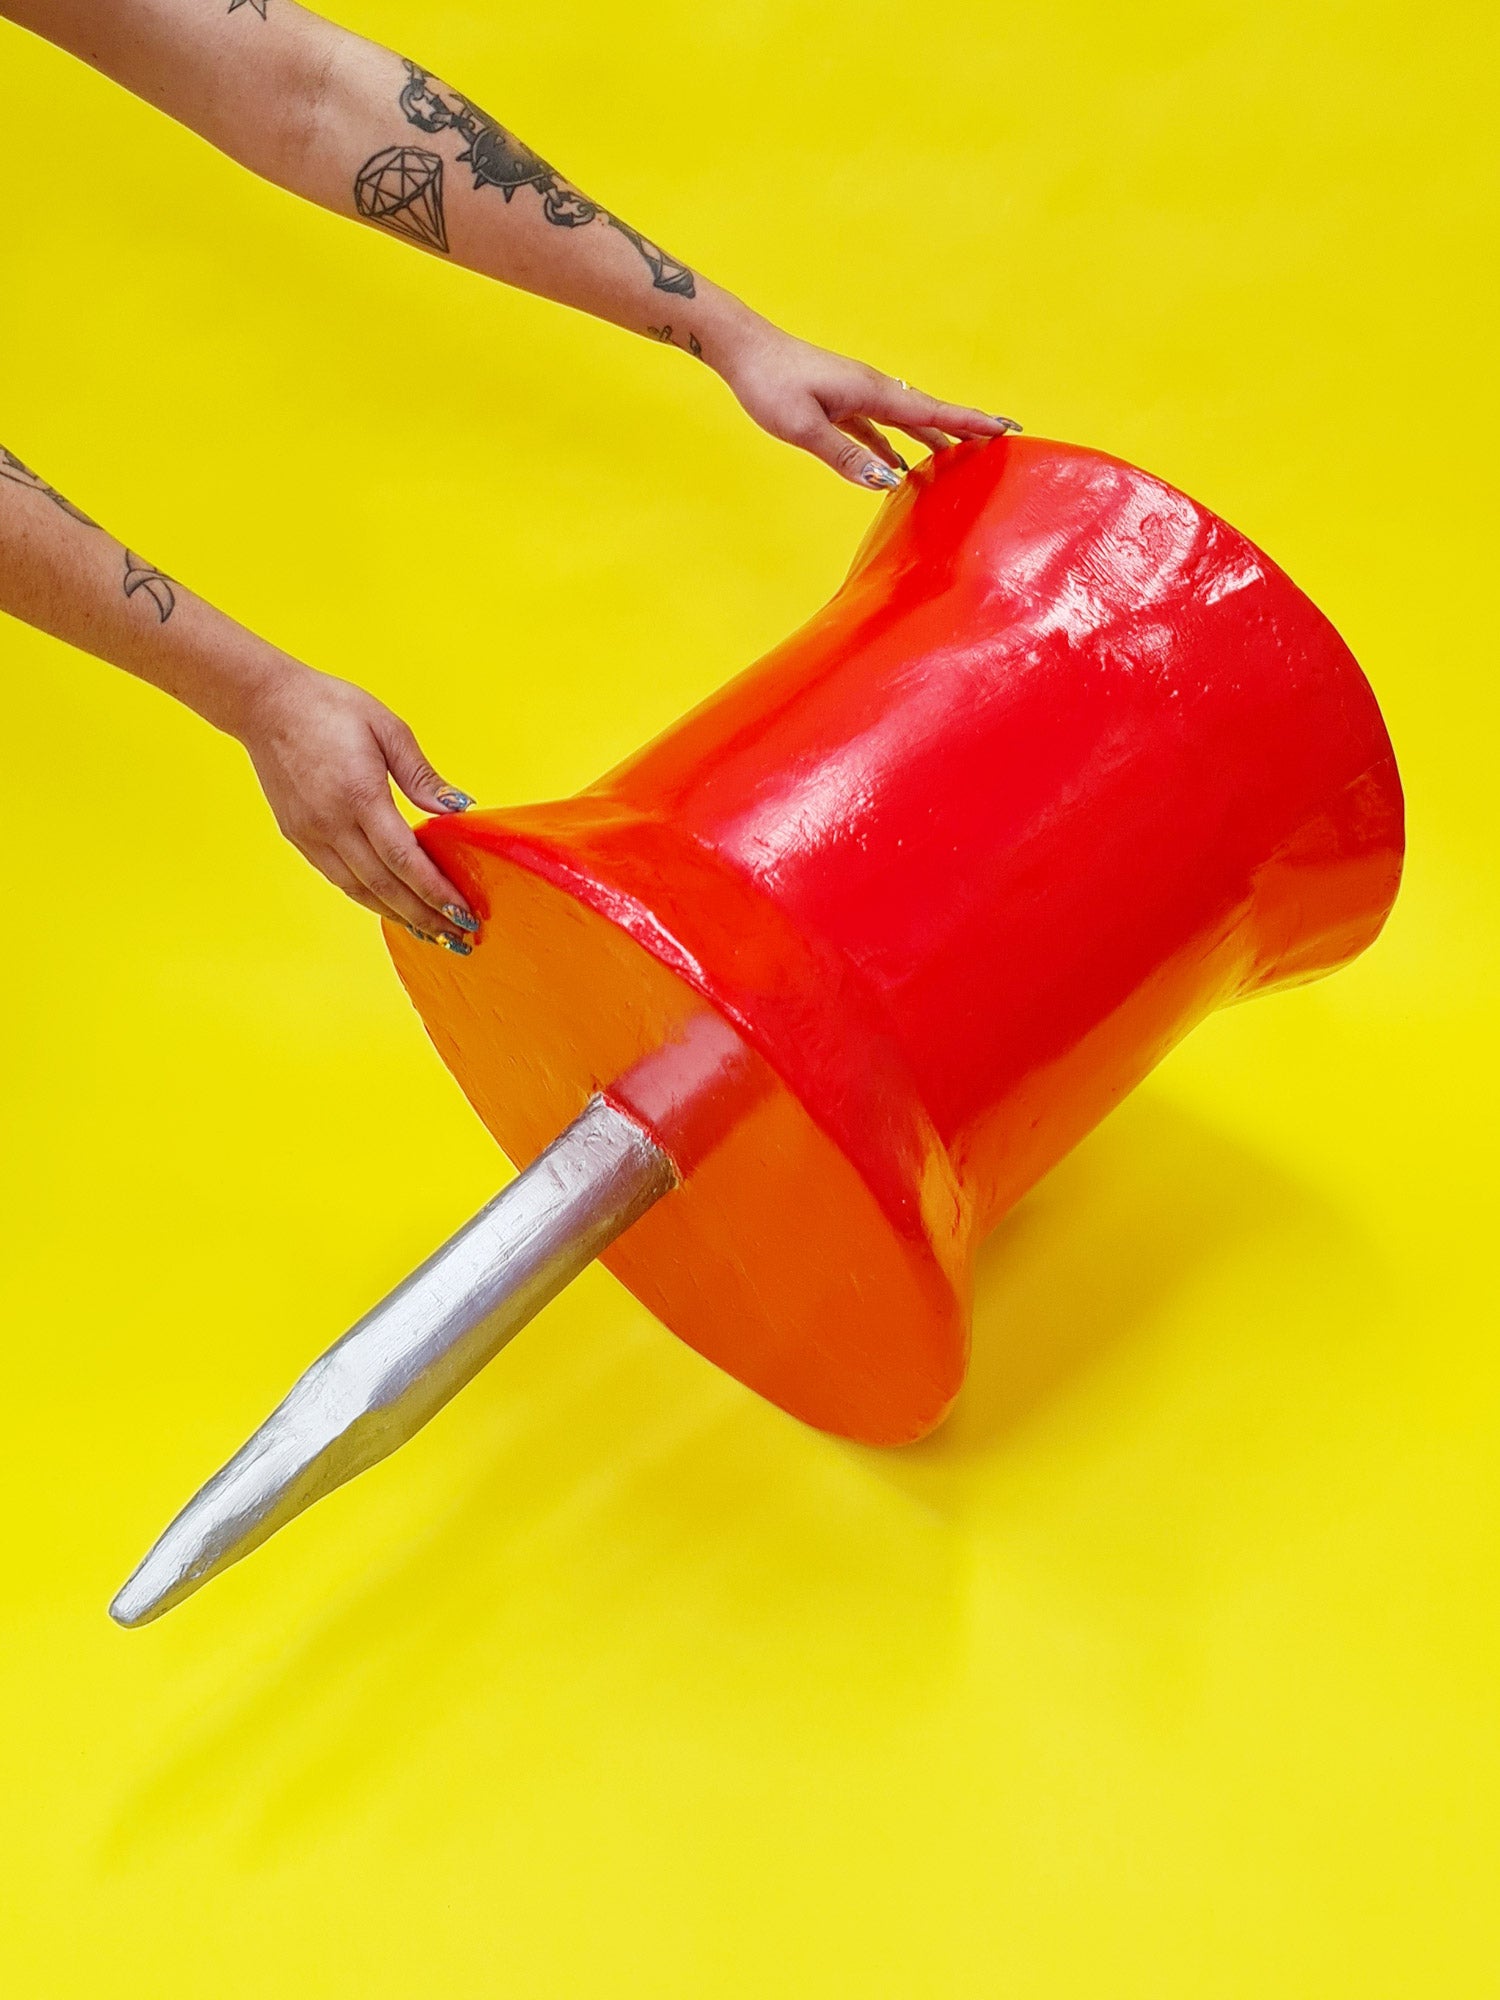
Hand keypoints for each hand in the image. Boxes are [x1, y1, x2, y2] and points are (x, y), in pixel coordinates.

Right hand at [238, 664, 479, 951]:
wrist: (266, 704)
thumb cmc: (330, 707)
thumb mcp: (388, 729)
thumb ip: (422, 775)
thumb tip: (458, 808)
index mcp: (359, 796)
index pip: (404, 859)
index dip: (435, 891)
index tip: (463, 913)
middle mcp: (332, 824)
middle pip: (385, 886)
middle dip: (425, 916)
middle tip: (459, 938)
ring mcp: (311, 835)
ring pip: (360, 890)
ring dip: (399, 916)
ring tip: (433, 933)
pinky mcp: (299, 837)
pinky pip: (340, 879)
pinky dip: (370, 899)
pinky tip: (393, 908)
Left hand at [716, 322, 1020, 488]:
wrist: (743, 350)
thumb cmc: (770, 385)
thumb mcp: (803, 428)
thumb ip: (846, 456)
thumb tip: (888, 481)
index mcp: (872, 392)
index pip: (933, 411)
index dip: (970, 422)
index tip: (1006, 429)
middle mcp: (872, 390)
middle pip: (929, 414)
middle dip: (964, 429)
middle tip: (1002, 443)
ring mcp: (857, 395)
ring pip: (906, 421)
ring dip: (934, 439)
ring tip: (959, 462)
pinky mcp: (840, 402)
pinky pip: (879, 428)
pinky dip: (895, 446)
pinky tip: (899, 467)